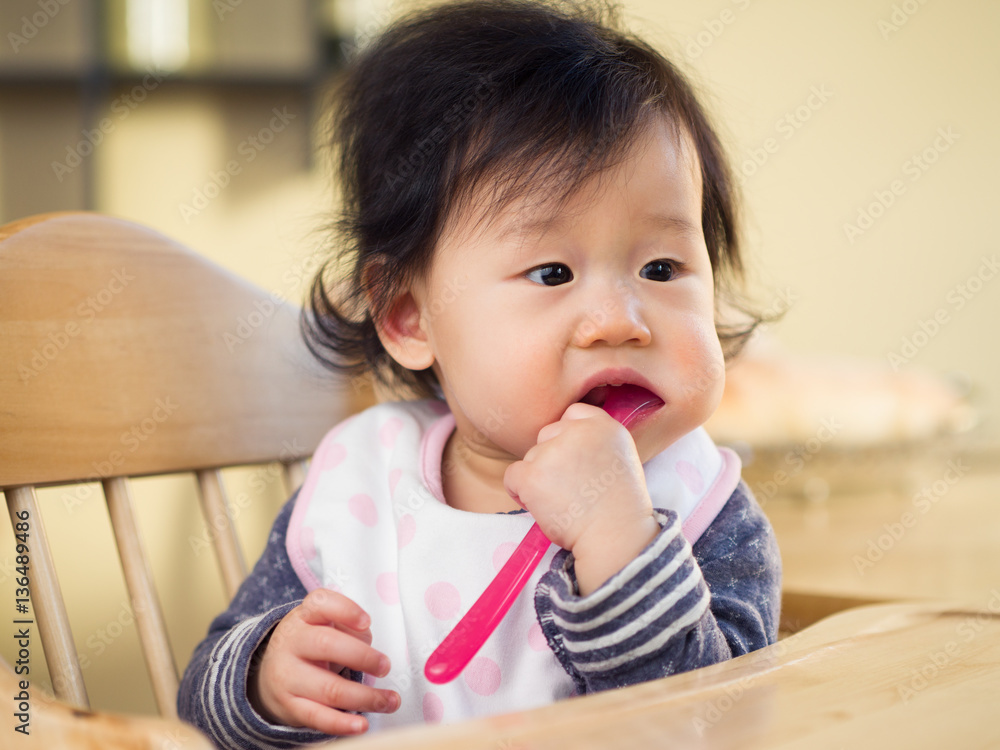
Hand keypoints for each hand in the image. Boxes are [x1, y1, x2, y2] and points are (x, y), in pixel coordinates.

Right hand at [249, 588, 399, 734]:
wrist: (271, 674)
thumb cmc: (313, 644)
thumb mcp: (326, 624)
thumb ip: (350, 628)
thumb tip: (370, 651)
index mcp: (304, 616)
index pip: (321, 603)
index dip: (346, 610)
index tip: (367, 622)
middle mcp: (291, 642)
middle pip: (325, 644)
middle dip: (361, 656)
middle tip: (385, 666)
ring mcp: (288, 676)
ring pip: (328, 688)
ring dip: (365, 696)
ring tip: (390, 700)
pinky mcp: (290, 706)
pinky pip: (317, 717)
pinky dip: (342, 724)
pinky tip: (362, 725)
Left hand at [503, 403, 659, 594]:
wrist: (615, 538)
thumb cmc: (619, 508)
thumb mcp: (620, 458)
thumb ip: (596, 442)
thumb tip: (568, 442)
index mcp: (605, 426)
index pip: (573, 413)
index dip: (568, 437)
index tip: (576, 462)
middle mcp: (578, 431)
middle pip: (547, 435)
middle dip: (551, 458)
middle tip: (571, 488)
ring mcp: (552, 451)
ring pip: (531, 457)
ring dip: (539, 477)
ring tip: (564, 502)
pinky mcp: (532, 474)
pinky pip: (512, 476)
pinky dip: (520, 492)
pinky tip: (542, 506)